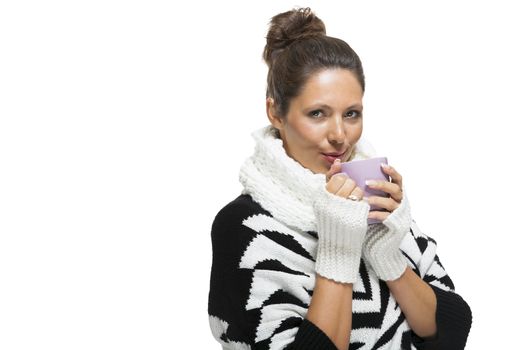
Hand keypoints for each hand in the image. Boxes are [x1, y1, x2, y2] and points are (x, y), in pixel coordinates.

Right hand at [312, 158, 370, 282]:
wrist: (336, 248)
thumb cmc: (330, 224)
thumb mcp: (324, 204)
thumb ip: (329, 184)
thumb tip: (338, 163)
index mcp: (322, 199)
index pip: (335, 179)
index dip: (341, 178)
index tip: (343, 182)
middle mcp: (332, 203)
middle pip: (347, 182)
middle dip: (351, 185)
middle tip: (350, 194)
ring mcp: (344, 209)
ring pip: (357, 190)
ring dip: (358, 193)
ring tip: (354, 202)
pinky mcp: (356, 217)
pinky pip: (363, 201)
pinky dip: (363, 203)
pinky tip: (359, 209)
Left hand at [366, 163, 403, 221]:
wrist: (388, 223)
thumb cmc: (380, 203)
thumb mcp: (380, 193)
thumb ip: (373, 184)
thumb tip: (356, 171)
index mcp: (396, 189)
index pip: (398, 178)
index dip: (392, 171)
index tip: (382, 166)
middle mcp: (398, 198)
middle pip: (394, 189)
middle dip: (381, 185)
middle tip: (367, 182)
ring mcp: (396, 209)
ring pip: (389, 203)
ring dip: (376, 200)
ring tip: (364, 199)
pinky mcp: (392, 220)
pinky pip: (384, 216)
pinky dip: (375, 214)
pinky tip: (366, 213)